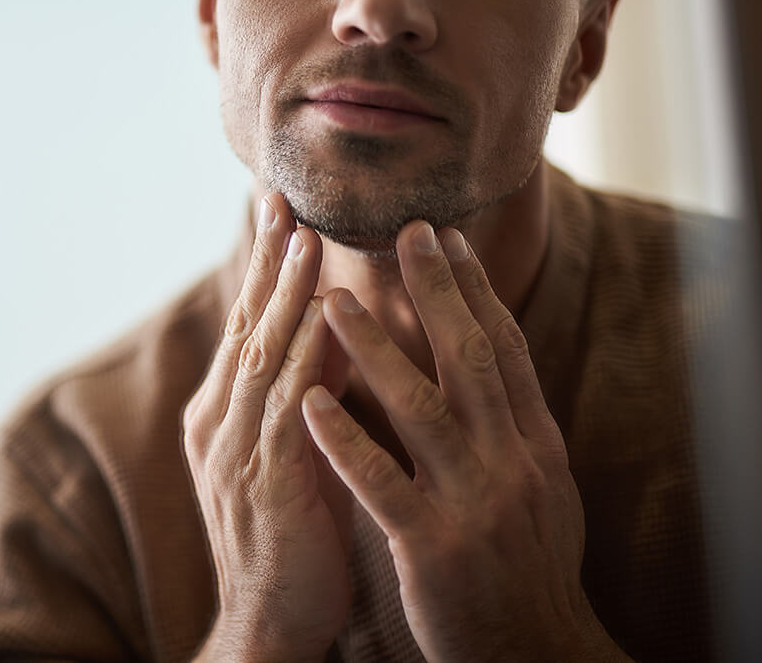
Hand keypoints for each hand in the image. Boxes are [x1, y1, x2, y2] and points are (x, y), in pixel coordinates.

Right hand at [183, 194, 351, 662]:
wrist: (272, 618)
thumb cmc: (294, 523)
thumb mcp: (296, 442)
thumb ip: (310, 386)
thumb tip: (343, 325)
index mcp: (228, 409)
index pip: (250, 321)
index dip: (265, 265)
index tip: (283, 210)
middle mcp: (222, 420)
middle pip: (248, 322)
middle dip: (268, 260)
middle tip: (282, 200)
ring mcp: (236, 449)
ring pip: (262, 355)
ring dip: (284, 295)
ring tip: (305, 240)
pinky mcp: (263, 482)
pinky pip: (286, 407)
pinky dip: (304, 358)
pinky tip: (323, 319)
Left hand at [301, 222, 629, 661]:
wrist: (539, 652)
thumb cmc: (531, 562)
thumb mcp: (543, 483)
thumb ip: (516, 421)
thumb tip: (500, 358)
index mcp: (536, 442)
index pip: (505, 348)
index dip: (476, 289)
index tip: (448, 238)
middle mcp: (512, 460)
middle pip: (471, 357)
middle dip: (436, 291)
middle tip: (405, 233)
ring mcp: (474, 502)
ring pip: (421, 408)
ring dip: (374, 349)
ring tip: (332, 300)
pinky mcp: (433, 547)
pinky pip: (382, 483)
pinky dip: (346, 438)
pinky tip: (311, 399)